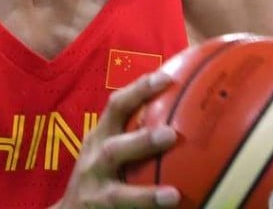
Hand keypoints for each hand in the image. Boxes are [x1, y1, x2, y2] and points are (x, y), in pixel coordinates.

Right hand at [55, 71, 179, 207]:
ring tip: (173, 195)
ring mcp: (94, 189)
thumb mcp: (109, 148)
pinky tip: (171, 206)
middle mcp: (93, 160)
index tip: (166, 78)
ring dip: (145, 194)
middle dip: (141, 142)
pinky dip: (146, 207)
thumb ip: (134, 133)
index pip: (116, 107)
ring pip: (116, 193)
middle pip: (112, 149)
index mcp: (99, 136)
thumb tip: (180, 116)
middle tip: (171, 135)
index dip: (138, 91)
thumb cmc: (101, 173)